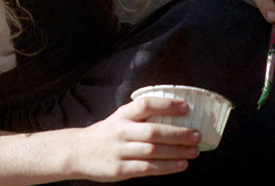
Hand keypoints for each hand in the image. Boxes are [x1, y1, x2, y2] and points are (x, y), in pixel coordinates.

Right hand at [68, 98, 200, 180]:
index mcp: (122, 115)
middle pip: (154, 131)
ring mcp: (120, 151)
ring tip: (194, 151)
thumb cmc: (106, 134)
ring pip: (153, 151)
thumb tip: (177, 118)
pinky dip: (167, 167)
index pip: (146, 105)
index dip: (166, 105)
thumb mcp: (119, 119)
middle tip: (196, 135)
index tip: (185, 107)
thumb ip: (141, 118)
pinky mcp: (120, 169)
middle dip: (178, 134)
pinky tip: (181, 164)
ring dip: (177, 151)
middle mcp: (121, 130)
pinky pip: (148, 168)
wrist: (78, 152)